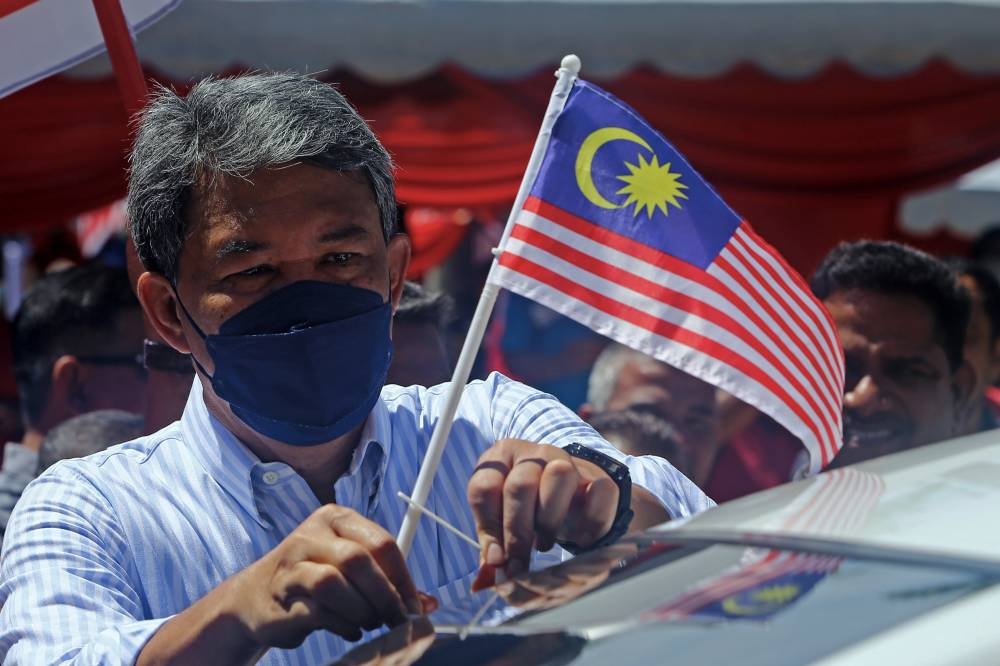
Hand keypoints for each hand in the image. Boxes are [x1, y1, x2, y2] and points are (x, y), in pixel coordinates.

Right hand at [226, 504, 433, 649]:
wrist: (255, 597)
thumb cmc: (312, 579)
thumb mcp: (350, 570)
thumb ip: (387, 580)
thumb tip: (428, 604)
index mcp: (337, 518)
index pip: (382, 542)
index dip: (403, 577)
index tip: (414, 606)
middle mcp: (313, 532)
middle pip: (360, 559)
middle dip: (385, 595)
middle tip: (396, 620)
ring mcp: (293, 560)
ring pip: (336, 582)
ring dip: (362, 610)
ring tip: (368, 623)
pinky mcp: (281, 591)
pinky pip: (318, 610)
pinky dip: (342, 625)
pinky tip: (349, 629)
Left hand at [467, 439, 619, 590]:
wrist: (573, 495)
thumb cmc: (527, 509)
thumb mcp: (502, 519)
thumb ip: (493, 541)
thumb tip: (491, 571)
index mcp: (502, 457)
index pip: (484, 487)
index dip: (489, 527)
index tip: (497, 558)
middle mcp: (535, 454)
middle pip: (520, 485)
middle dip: (517, 532)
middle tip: (519, 564)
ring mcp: (569, 461)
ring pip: (559, 476)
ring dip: (549, 520)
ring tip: (544, 545)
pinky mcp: (600, 478)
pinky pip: (600, 492)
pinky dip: (591, 522)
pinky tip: (580, 541)